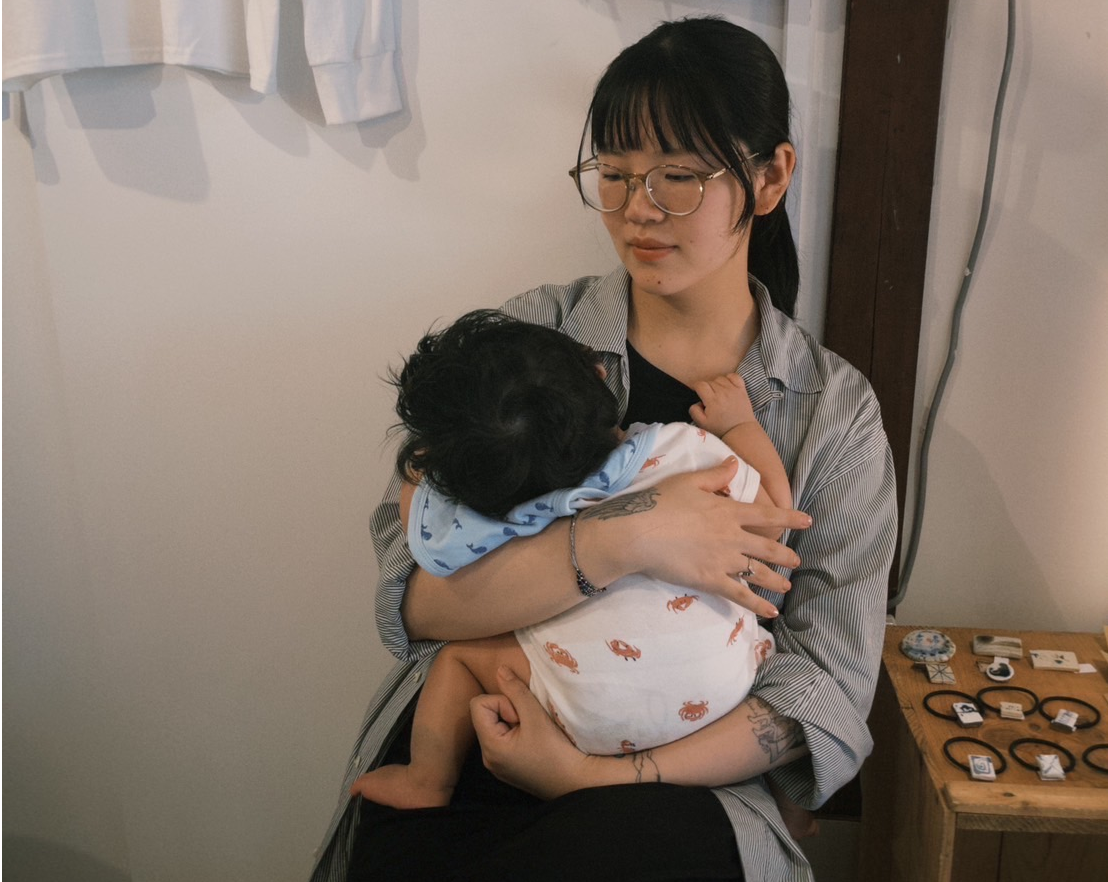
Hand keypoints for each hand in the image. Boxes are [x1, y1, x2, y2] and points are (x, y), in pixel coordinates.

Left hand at [470, 666, 591, 798]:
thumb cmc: (556, 750)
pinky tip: (534, 741)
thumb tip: (499, 670)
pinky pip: (503, 739)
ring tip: (534, 732)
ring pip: (496, 726)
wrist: (575, 782)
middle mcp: (488, 758)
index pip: (478, 705)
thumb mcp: (535, 715)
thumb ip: (515, 690)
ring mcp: (497, 765)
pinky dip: (517, 733)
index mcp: (490, 746)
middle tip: (530, 724)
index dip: (501, 702)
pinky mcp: (507, 768)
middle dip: (508, 711)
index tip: (521, 716)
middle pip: (486, 715)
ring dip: (514, 722)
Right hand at [596, 457, 809, 617]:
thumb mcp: (688, 481)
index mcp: (728, 512)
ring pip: (758, 573)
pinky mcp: (711, 581)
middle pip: (767, 547)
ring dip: (776, 580)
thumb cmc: (660, 502)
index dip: (789, 517)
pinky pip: (740, 595)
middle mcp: (732, 537)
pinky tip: (771, 612)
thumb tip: (736, 464)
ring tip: (787, 586)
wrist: (639, 532)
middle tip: (797, 560)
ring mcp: (723, 561)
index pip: (767, 515)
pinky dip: (757, 605)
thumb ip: (716, 476)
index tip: (808, 520)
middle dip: (785, 554)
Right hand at [689, 374, 755, 437]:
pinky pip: (734, 376)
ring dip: (717, 384)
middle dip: (706, 388)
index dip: (697, 387)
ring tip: (718, 393)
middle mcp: (723, 392)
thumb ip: (694, 411)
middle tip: (708, 398)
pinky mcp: (742, 390)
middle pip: (710, 381)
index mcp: (712, 400)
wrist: (741, 431)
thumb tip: (696, 402)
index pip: (700, 385)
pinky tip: (727, 386)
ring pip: (720, 378)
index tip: (698, 393)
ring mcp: (733, 390)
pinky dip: (729, 378)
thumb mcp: (702, 423)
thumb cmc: (721, 428)